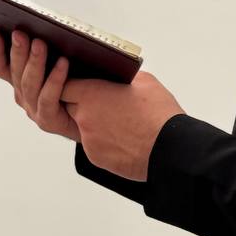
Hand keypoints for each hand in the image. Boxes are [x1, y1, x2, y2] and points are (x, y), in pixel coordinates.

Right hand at [0, 31, 81, 140]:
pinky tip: (63, 63)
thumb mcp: (61, 62)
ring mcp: (34, 109)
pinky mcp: (48, 120)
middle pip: (14, 72)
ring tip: (40, 44)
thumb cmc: (81, 84)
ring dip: (34, 62)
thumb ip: (49, 50)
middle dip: (17, 51)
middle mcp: (23, 95)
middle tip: (20, 33)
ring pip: (29, 84)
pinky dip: (54, 79)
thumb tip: (45, 24)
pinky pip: (48, 97)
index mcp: (20, 81)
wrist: (98, 118)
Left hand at [62, 71, 183, 180]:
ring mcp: (88, 139)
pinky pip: (93, 145)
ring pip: (83, 127)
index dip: (72, 85)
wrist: (169, 149)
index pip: (65, 86)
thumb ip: (123, 78)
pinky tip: (122, 138)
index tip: (81, 85)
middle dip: (82, 104)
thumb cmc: (159, 115)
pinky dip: (104, 141)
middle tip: (102, 103)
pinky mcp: (95, 157)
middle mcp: (85, 116)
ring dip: (94, 124)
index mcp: (92, 93)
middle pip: (70, 107)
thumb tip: (119, 78)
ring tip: (118, 122)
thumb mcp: (145, 82)